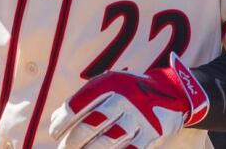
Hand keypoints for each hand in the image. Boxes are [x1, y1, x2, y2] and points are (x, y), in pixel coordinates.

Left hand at [49, 54, 208, 148]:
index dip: (62, 122)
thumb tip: (55, 120)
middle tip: (63, 148)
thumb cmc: (128, 89)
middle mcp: (123, 99)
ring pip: (108, 141)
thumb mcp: (107, 83)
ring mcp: (138, 117)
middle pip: (91, 124)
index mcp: (108, 84)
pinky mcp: (151, 134)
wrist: (171, 92)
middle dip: (73, 141)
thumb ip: (83, 98)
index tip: (54, 133)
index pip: (77, 105)